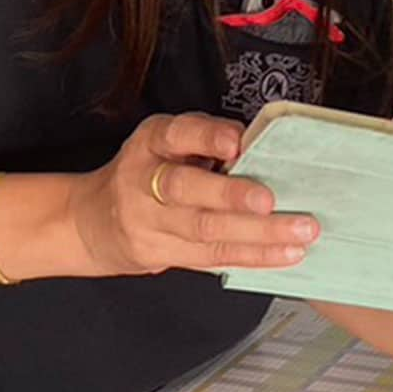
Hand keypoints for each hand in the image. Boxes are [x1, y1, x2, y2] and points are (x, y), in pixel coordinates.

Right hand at [68, 112, 316, 275]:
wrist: (93, 220)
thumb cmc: (147, 170)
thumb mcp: (168, 141)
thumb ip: (207, 138)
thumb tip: (259, 145)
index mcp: (152, 142)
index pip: (177, 134)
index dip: (207, 137)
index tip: (237, 143)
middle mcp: (145, 180)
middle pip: (187, 190)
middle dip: (232, 197)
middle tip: (272, 202)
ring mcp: (150, 222)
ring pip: (205, 230)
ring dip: (258, 235)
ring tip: (298, 233)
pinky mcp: (161, 254)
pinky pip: (212, 256)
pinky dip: (252, 257)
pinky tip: (283, 255)